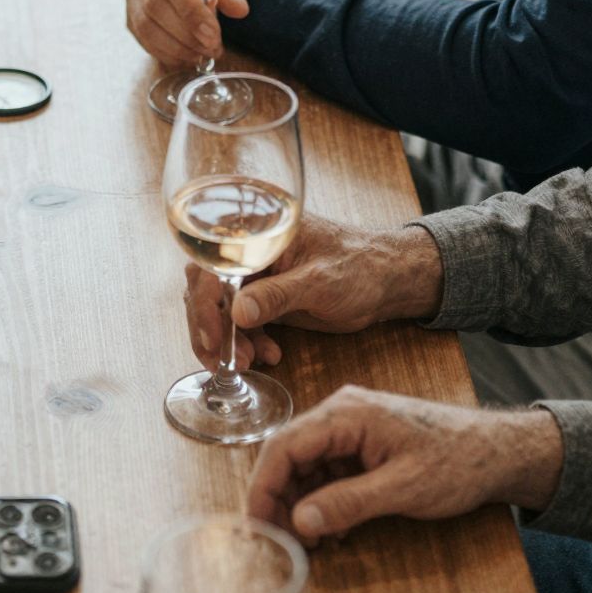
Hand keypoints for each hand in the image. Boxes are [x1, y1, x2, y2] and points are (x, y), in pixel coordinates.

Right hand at [125, 0, 249, 65]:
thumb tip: (238, 9)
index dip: (188, 8)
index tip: (212, 33)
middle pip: (154, 4)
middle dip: (186, 33)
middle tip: (212, 48)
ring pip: (146, 24)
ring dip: (176, 46)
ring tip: (203, 55)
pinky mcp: (132, 12)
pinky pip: (142, 36)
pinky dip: (165, 52)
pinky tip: (187, 58)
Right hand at [183, 218, 444, 372]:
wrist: (387, 281)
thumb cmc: (360, 268)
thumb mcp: (319, 282)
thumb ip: (277, 295)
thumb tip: (236, 313)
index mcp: (258, 230)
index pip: (211, 263)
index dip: (204, 302)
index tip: (213, 338)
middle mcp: (248, 249)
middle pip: (205, 287)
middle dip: (211, 327)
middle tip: (225, 360)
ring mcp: (254, 274)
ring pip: (218, 308)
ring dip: (227, 340)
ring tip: (250, 362)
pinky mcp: (263, 297)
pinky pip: (238, 322)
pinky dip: (245, 343)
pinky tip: (267, 356)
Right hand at [247, 384, 565, 543]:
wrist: (497, 452)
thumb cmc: (457, 462)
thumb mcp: (402, 488)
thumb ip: (348, 503)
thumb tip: (300, 522)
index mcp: (346, 414)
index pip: (284, 446)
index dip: (263, 487)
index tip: (256, 526)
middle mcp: (341, 414)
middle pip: (289, 455)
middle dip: (279, 499)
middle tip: (281, 542)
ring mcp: (352, 428)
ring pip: (306, 466)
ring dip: (302, 504)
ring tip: (309, 543)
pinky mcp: (363, 444)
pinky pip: (328, 471)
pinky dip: (323, 500)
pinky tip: (331, 530)